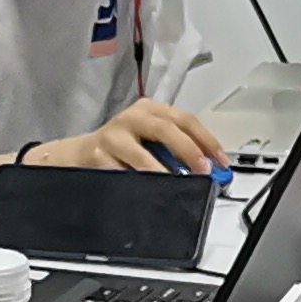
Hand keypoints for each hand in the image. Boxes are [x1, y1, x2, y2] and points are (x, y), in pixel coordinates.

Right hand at [28, 98, 226, 177]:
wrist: (79, 154)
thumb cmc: (122, 148)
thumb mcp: (150, 141)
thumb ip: (176, 151)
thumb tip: (207, 171)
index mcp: (151, 110)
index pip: (185, 120)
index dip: (206, 141)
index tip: (221, 162)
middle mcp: (132, 117)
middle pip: (164, 128)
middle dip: (187, 150)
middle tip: (202, 171)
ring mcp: (113, 135)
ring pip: (140, 154)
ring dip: (161, 172)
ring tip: (175, 185)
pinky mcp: (96, 155)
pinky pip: (119, 172)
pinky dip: (134, 183)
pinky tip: (145, 191)